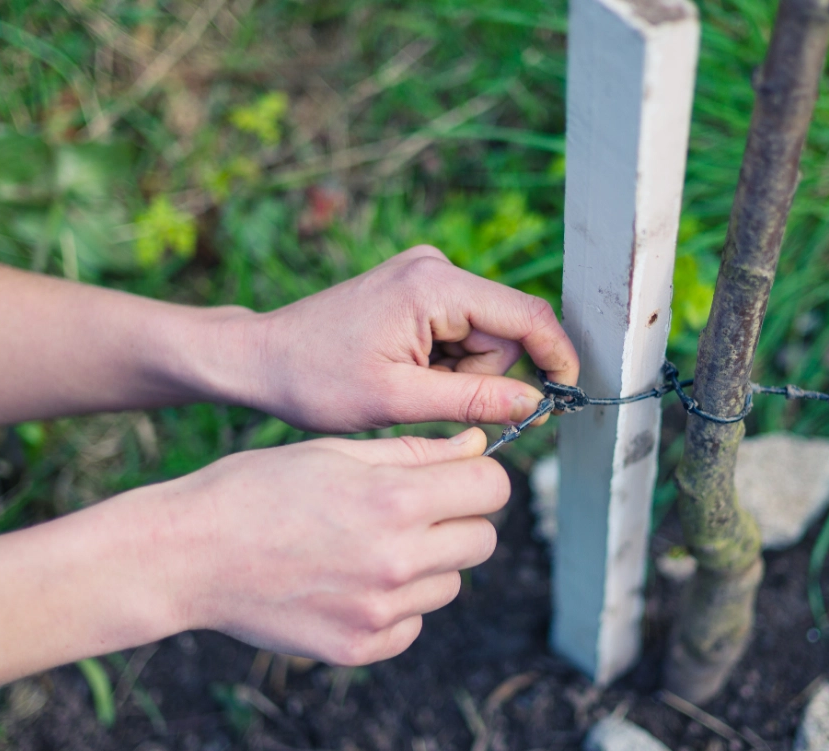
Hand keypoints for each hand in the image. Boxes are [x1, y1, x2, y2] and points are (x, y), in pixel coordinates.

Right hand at [108, 426, 505, 663]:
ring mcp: (380, 612)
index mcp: (395, 500)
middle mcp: (397, 560)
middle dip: (458, 520)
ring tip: (363, 547)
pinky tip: (345, 583)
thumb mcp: (334, 452)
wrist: (186, 556)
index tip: (455, 477)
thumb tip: (475, 448)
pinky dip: (393, 608)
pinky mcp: (360, 648)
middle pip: (483, 540)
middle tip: (411, 512)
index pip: (492, 488)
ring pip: (448, 584)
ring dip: (425, 565)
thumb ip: (414, 454)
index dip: (477, 476)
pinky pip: (412, 625)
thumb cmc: (255, 490)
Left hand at [220, 245, 579, 432]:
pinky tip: (407, 372)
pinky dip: (447, 361)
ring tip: (409, 386)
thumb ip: (474, 401)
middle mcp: (435, 267)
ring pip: (485, 335)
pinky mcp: (417, 288)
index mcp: (433, 286)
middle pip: (506, 330)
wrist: (261, 359)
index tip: (567, 396)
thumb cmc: (316, 380)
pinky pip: (461, 330)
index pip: (526, 316)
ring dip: (463, 372)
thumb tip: (535, 404)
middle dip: (487, 374)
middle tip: (434, 400)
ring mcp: (425, 274)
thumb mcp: (398, 401)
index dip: (556, 357)